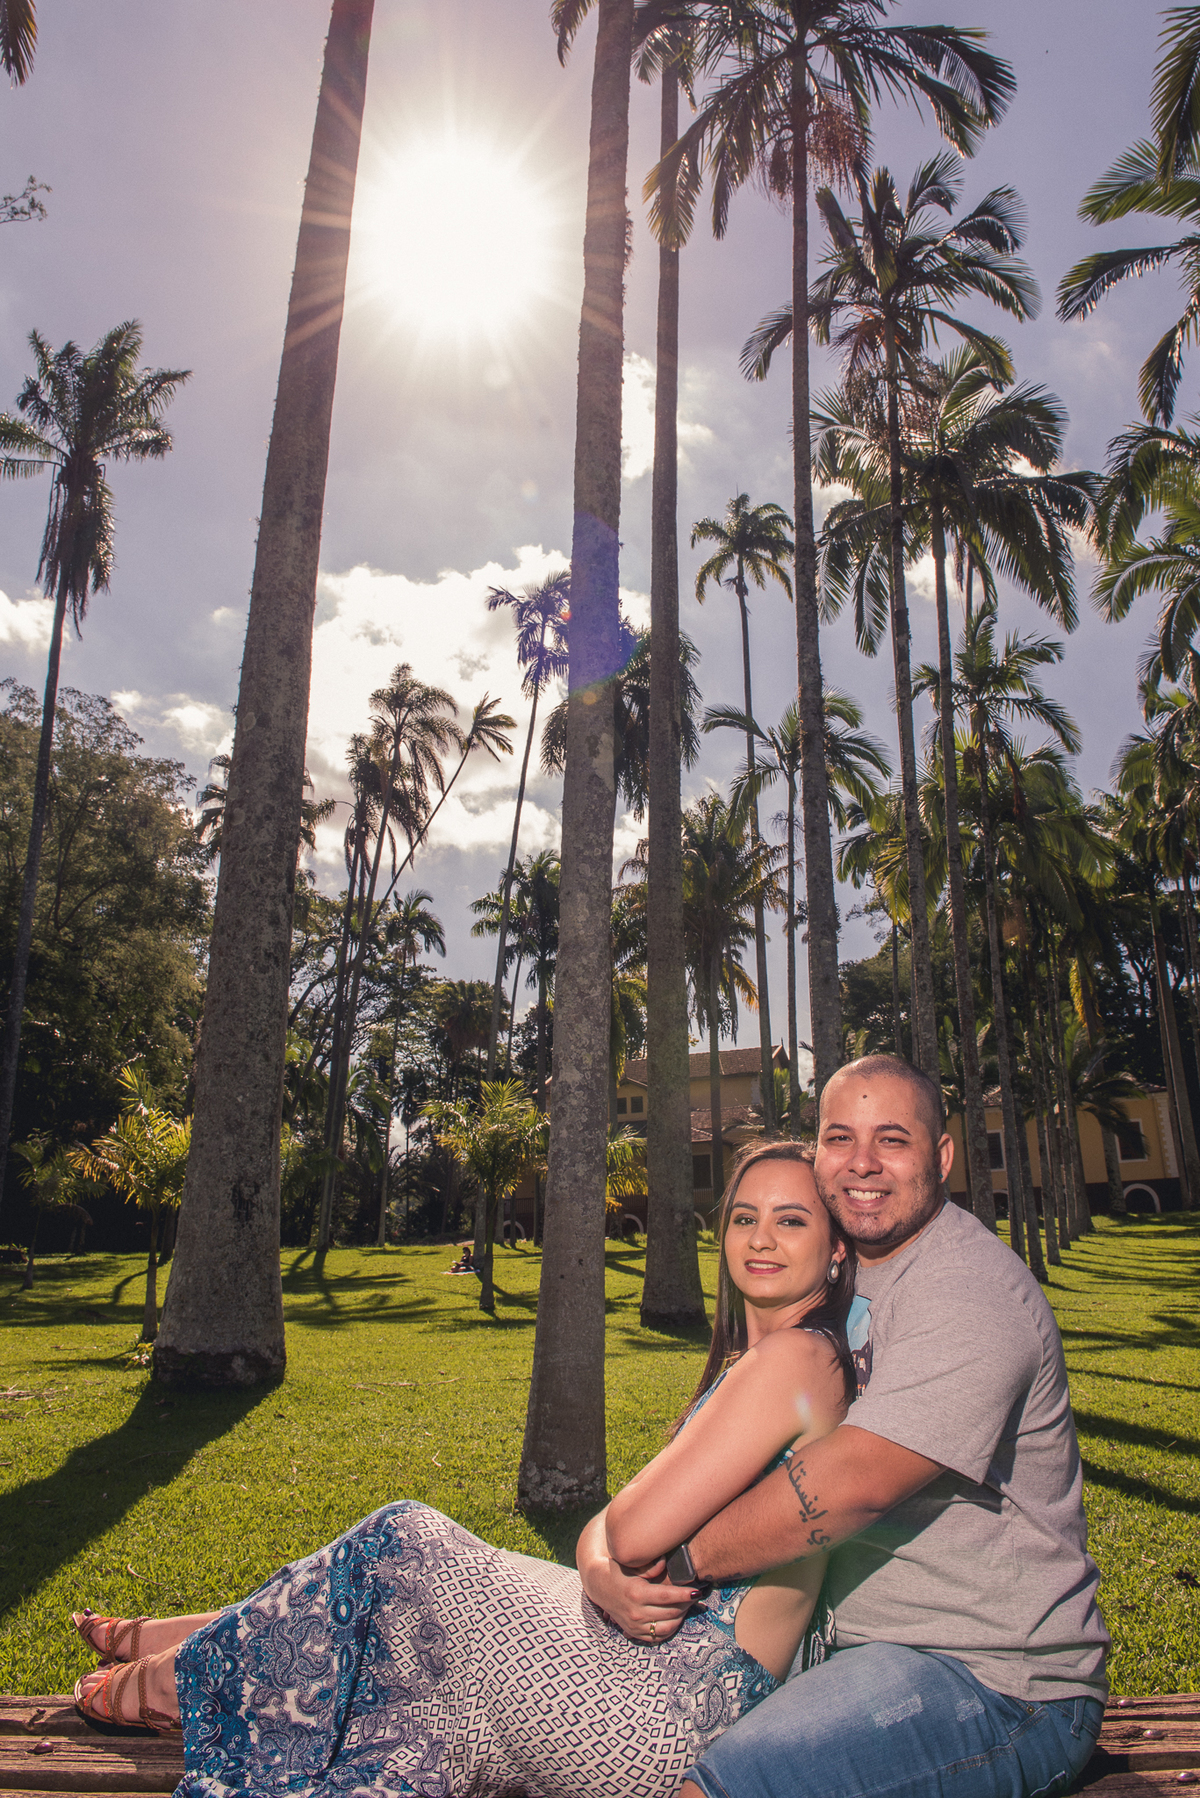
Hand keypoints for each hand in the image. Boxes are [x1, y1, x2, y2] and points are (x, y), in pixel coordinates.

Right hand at [582, 1551, 698, 1643]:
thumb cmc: (618, 1571)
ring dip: (681, 1617)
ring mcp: (635, 1625)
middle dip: (686, 1604)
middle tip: (694, 1595)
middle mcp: (636, 1612)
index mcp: (636, 1593)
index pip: (667, 1596)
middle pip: (671, 1612)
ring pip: (667, 1627)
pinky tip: (675, 1618)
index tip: (697, 1591)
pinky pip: (658, 1636)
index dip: (685, 1594)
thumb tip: (666, 1563)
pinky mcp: (634, 1633)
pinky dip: (670, 1628)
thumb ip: (650, 1566)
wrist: (599, 1586)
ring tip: (686, 1606)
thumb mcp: (632, 1565)